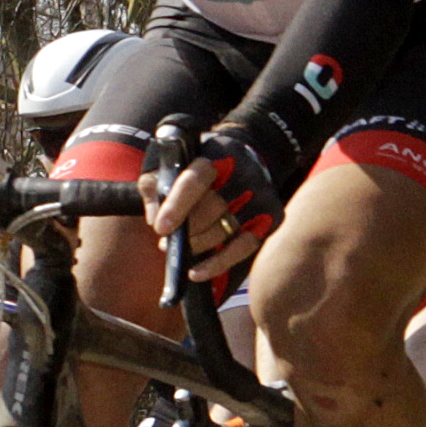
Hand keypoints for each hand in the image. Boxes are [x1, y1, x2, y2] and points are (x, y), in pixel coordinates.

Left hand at [146, 128, 279, 279]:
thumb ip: (155, 184)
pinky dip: (218, 263)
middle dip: (185, 229)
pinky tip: (196, 273)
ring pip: (225, 230)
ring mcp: (261, 195)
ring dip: (197, 245)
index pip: (196, 179)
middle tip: (165, 241)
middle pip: (212, 208)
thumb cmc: (199, 164)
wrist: (247, 156)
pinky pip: (243, 247)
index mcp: (217, 154)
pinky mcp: (271, 216)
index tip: (160, 228)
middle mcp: (244, 173)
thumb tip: (154, 217)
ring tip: (179, 248)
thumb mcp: (171, 162)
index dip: (177, 204)